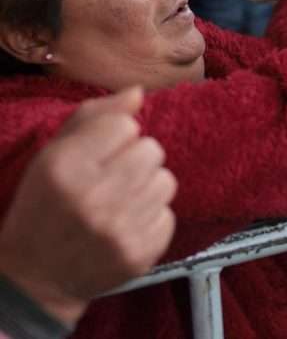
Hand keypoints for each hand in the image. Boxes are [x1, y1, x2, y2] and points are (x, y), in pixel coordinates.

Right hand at [0, 88, 176, 325]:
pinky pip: (168, 216)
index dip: (115, 138)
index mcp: (64, 167)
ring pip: (167, 181)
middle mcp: (92, 197)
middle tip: (111, 180)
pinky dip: (151, 219)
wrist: (34, 278)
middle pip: (152, 150)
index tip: (98, 156)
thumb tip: (138, 92)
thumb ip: (94, 117)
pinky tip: (125, 226)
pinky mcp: (138, 255)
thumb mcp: (52, 155)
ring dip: (147, 188)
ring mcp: (118, 230)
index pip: (125, 125)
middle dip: (135, 161)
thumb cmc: (45, 206)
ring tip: (120, 202)